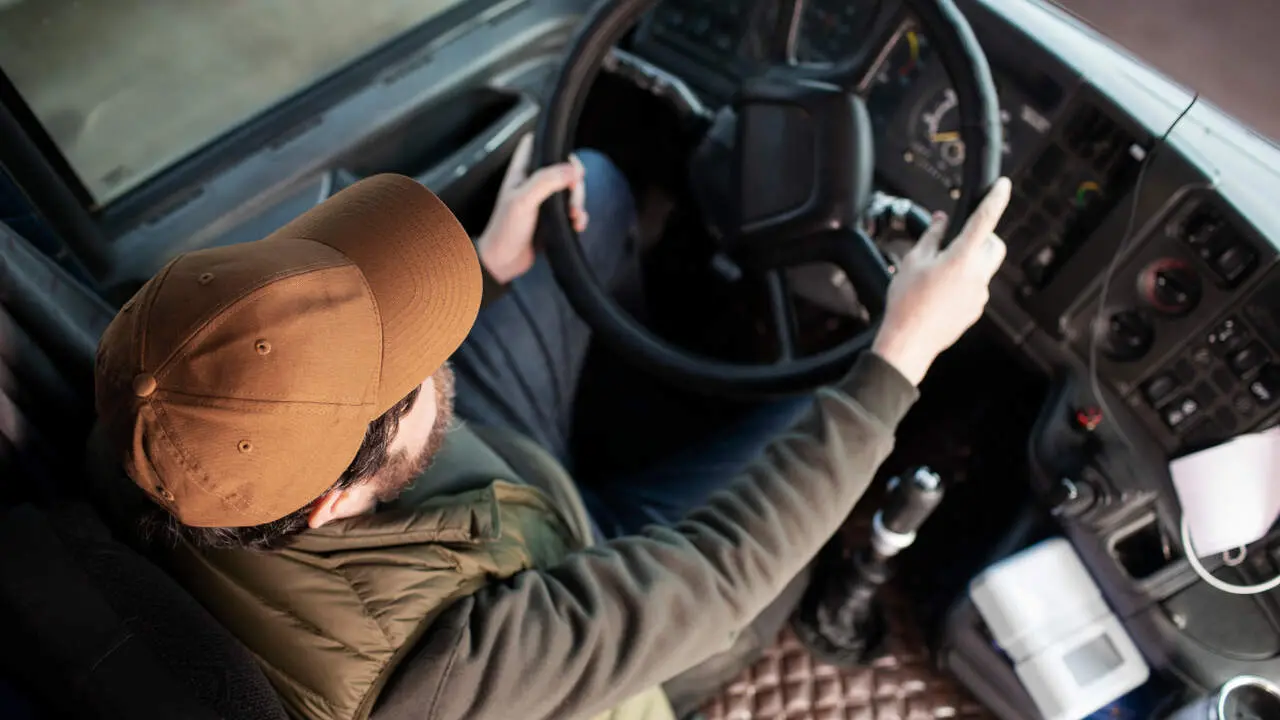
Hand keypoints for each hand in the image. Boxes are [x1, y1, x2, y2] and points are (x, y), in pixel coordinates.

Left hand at [476, 133, 587, 283]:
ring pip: (570, 190)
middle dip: (574, 181)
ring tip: (575, 217)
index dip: (551, 144)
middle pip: (562, 168)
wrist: (503, 263)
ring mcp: (544, 201)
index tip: (566, 158)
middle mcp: (533, 183)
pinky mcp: (553, 219)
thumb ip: (547, 181)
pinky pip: (572, 211)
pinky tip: (577, 225)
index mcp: (522, 172)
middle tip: (573, 197)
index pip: (535, 143)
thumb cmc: (505, 230)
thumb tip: (573, 170)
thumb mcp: (523, 200)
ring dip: (578, 201)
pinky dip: (579, 216)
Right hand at [872, 177, 1011, 385]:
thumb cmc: (907, 302)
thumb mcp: (912, 261)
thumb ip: (931, 236)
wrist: (909, 340)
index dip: (996, 199)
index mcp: (961, 258)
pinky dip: (965, 282)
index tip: (1004, 186)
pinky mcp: (976, 309)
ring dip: (971, 261)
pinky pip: (977, 287)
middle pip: (995, 245)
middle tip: (961, 239)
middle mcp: (977, 275)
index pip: (985, 220)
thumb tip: (940, 221)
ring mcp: (979, 294)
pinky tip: (941, 292)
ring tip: (941, 272)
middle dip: (985, 237)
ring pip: (985, 267)